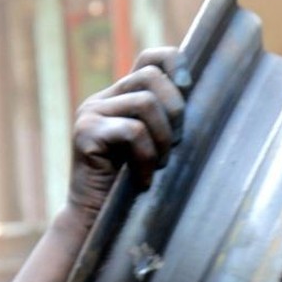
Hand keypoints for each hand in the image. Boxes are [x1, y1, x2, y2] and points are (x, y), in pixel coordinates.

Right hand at [66, 47, 187, 225]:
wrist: (93, 222)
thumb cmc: (130, 189)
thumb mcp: (154, 147)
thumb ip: (166, 120)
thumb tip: (195, 96)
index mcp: (120, 97)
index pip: (150, 58)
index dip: (174, 63)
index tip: (188, 89)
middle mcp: (101, 99)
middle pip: (151, 77)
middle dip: (174, 112)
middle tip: (171, 149)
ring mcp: (90, 114)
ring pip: (145, 103)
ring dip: (161, 139)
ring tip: (156, 166)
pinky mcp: (85, 134)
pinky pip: (132, 131)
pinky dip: (145, 158)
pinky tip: (142, 180)